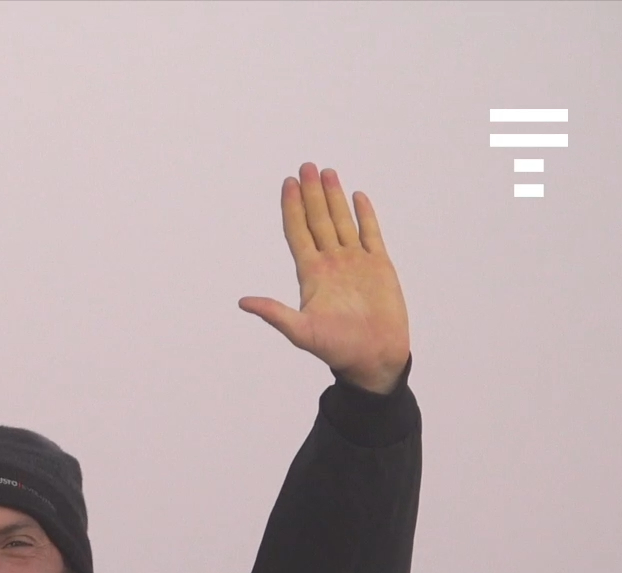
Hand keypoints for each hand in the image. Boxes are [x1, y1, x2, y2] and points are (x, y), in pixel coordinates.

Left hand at [239, 163, 409, 393]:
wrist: (374, 357)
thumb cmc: (336, 349)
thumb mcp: (300, 332)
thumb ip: (274, 314)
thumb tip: (243, 302)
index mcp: (311, 275)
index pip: (298, 233)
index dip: (292, 208)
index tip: (287, 183)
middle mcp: (330, 263)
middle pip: (317, 220)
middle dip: (311, 193)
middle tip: (305, 166)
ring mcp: (355, 263)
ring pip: (341, 222)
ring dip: (333, 198)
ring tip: (326, 172)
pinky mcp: (378, 266)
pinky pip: (370, 234)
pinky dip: (364, 215)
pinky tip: (356, 196)